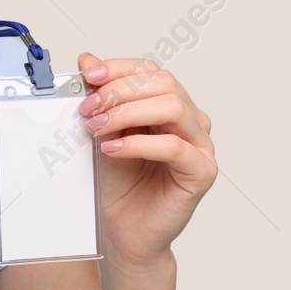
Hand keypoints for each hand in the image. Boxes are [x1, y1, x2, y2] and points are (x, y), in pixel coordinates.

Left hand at [76, 52, 216, 268]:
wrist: (123, 230)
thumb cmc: (118, 184)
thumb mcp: (100, 133)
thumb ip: (99, 97)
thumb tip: (88, 59)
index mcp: (168, 105)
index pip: (150, 71)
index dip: (119, 69)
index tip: (89, 75)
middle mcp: (189, 121)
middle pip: (163, 84)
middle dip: (119, 91)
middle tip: (88, 108)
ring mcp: (200, 145)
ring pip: (173, 107)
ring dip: (128, 113)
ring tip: (98, 128)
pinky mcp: (202, 171)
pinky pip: (176, 147)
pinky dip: (140, 144)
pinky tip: (113, 150)